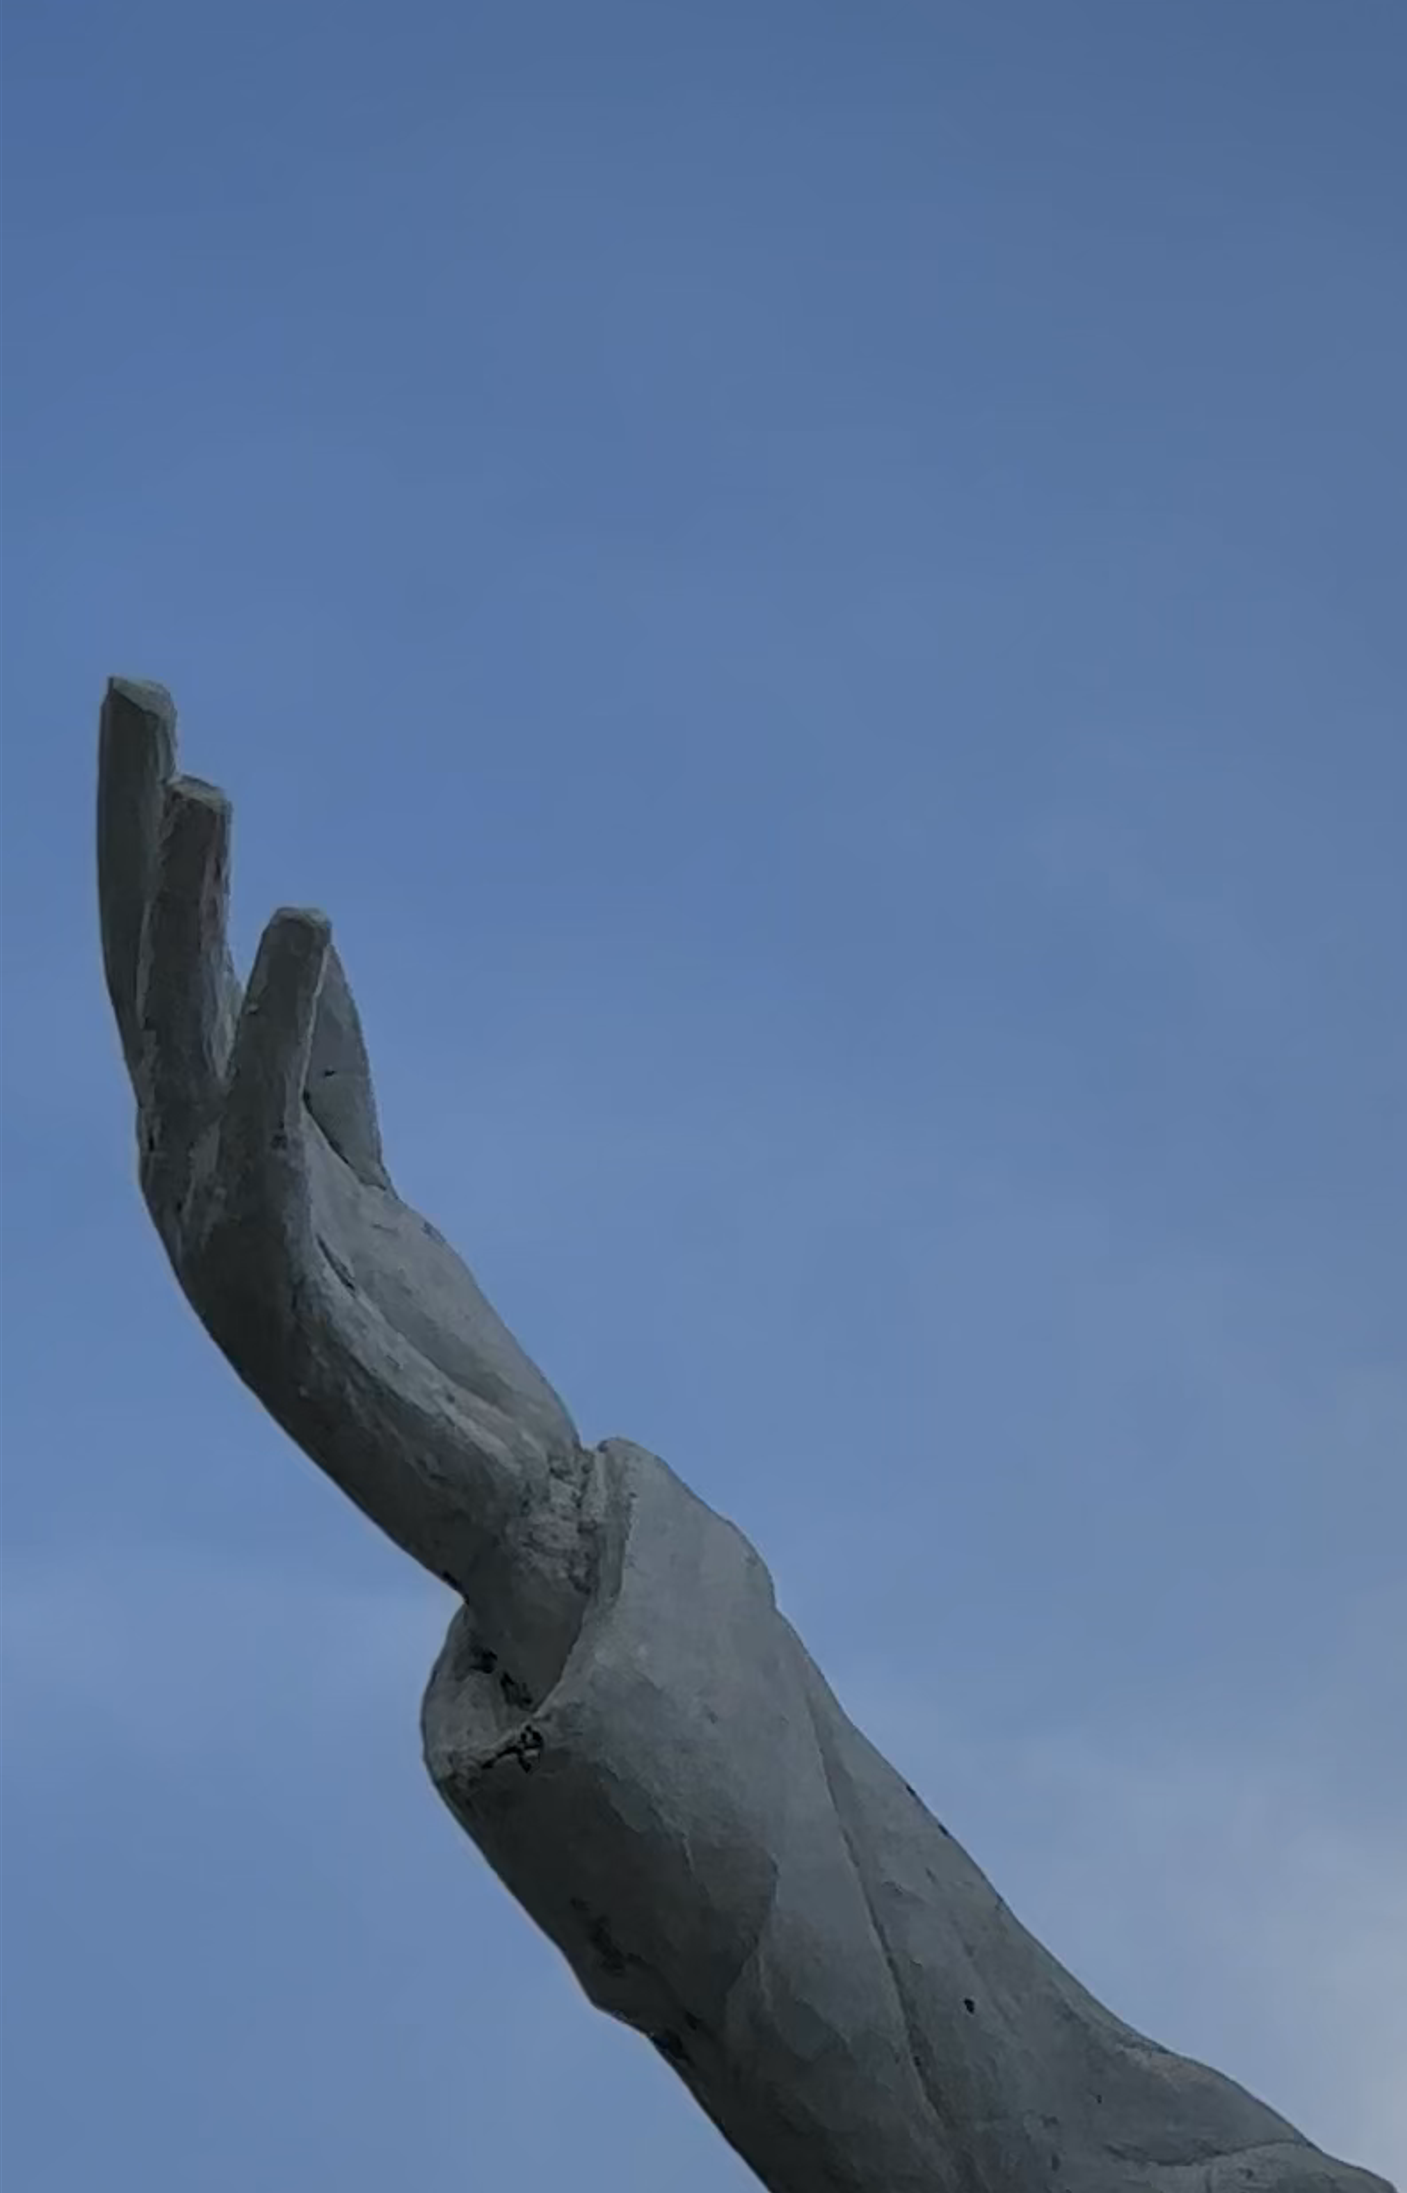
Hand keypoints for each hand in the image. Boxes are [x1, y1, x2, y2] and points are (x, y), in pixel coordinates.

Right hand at [99, 679, 585, 1609]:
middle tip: (136, 687)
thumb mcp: (362, 1183)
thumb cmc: (417, 1355)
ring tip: (200, 782)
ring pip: (184, 1033)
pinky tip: (302, 918)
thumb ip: (321, 1075)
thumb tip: (297, 941)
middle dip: (134, 828)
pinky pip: (269, 1127)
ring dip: (185, 902)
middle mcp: (184, 1177)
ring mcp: (215, 1231)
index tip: (153, 721)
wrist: (486, 1505)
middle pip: (144, 970)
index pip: (162, 967)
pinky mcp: (278, 1283)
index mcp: (203, 1148)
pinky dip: (281, 1021)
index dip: (149, 846)